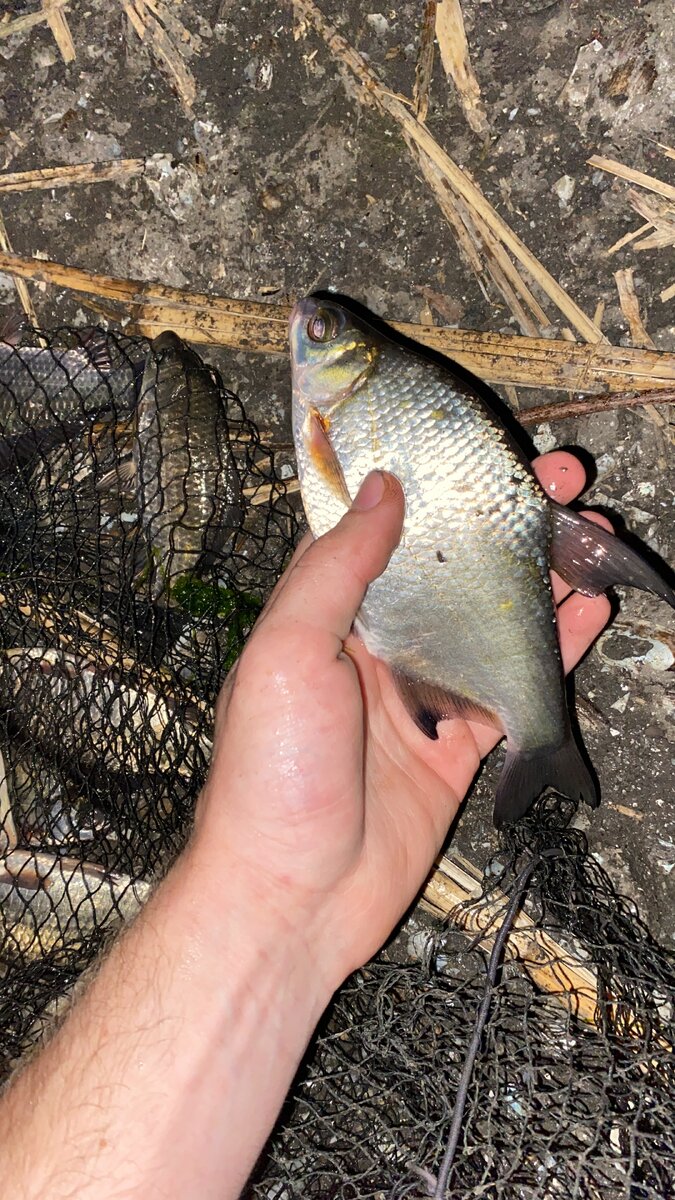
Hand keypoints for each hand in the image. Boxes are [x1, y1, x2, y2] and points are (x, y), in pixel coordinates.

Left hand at [197, 452, 610, 994]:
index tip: (481, 448)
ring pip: (494, 619)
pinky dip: (555, 650)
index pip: (388, 528)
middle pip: (454, 566)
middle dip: (508, 520)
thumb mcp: (286, 653)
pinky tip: (589, 612)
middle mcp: (378, 645)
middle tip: (563, 481)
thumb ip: (334, 571)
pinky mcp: (459, 744)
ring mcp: (423, 694)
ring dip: (544, 576)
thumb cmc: (270, 776)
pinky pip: (516, 688)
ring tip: (594, 534)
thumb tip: (379, 489)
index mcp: (329, 614)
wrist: (292, 897)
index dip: (436, 484)